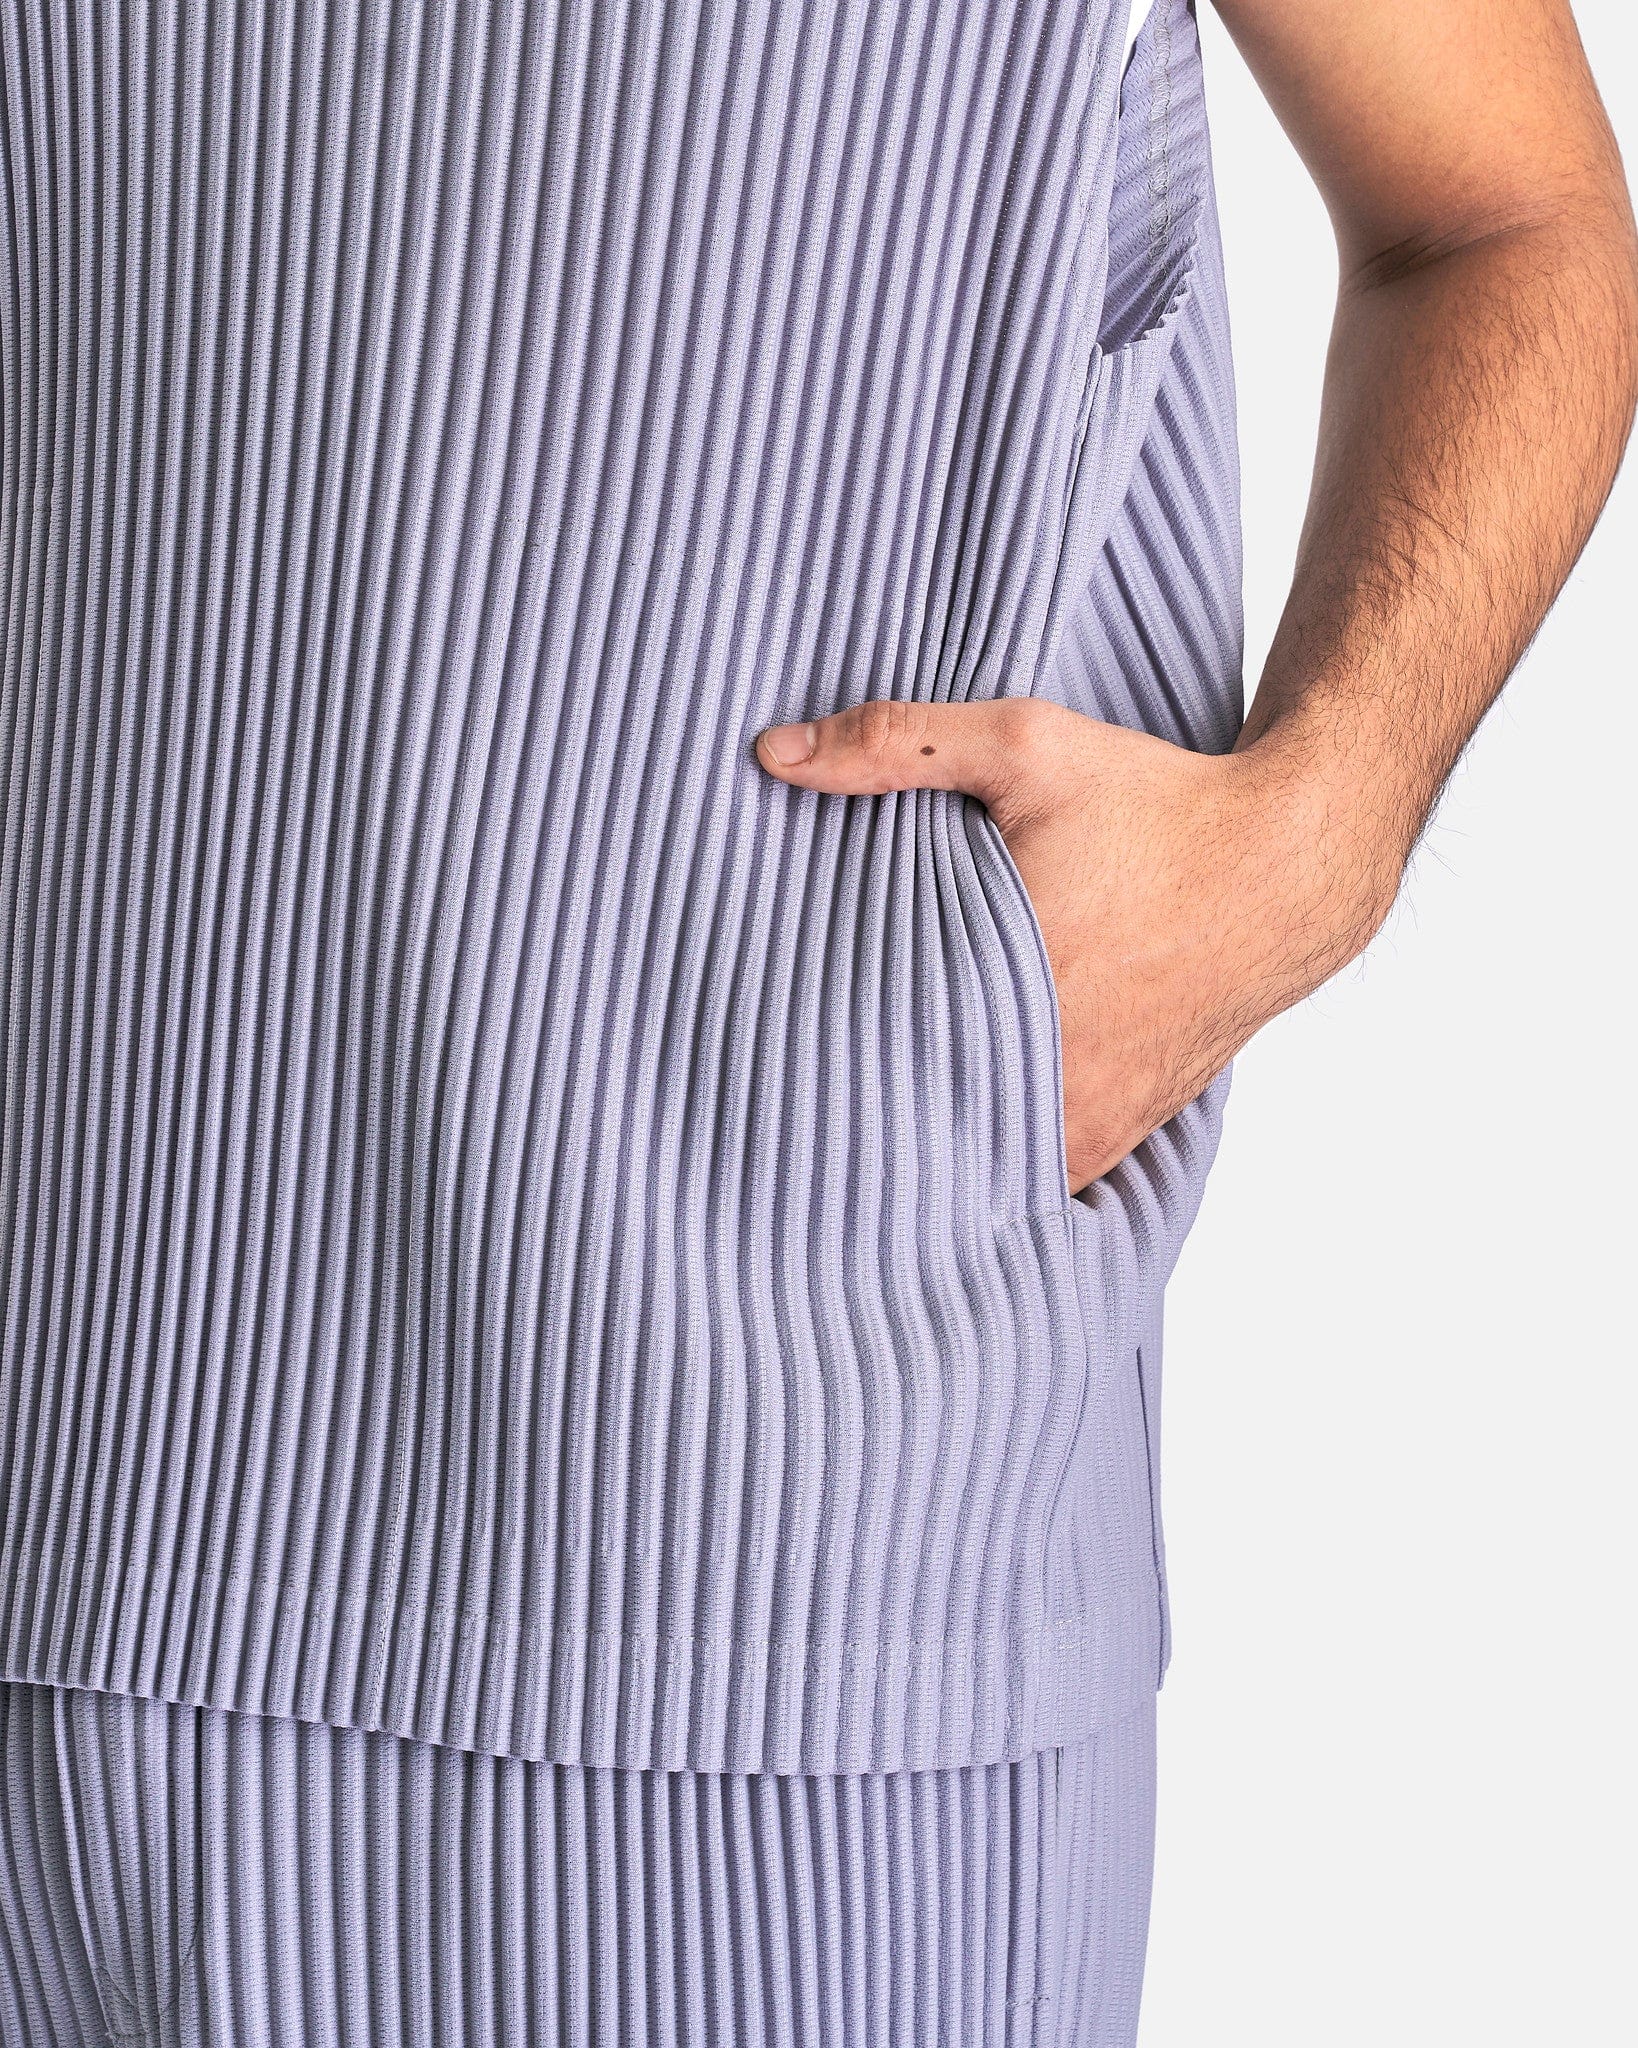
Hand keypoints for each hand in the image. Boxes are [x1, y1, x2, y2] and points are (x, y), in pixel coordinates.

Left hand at [756, 698, 1399, 1194]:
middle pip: (922, 1138)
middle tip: (797, 1096)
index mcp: (1011, 988)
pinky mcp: (1123, 1132)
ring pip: (982, 1173)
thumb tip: (774, 753)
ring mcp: (1094, 1117)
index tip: (764, 1058)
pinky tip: (952, 1134)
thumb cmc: (1159, 803)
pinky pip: (1041, 1178)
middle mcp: (1056, 1074)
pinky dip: (997, 1164)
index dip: (811, 1070)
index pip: (875, 1068)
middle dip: (862, 1121)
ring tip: (866, 1122)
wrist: (1289, 866)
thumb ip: (897, 744)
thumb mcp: (1028, 745)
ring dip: (931, 1151)